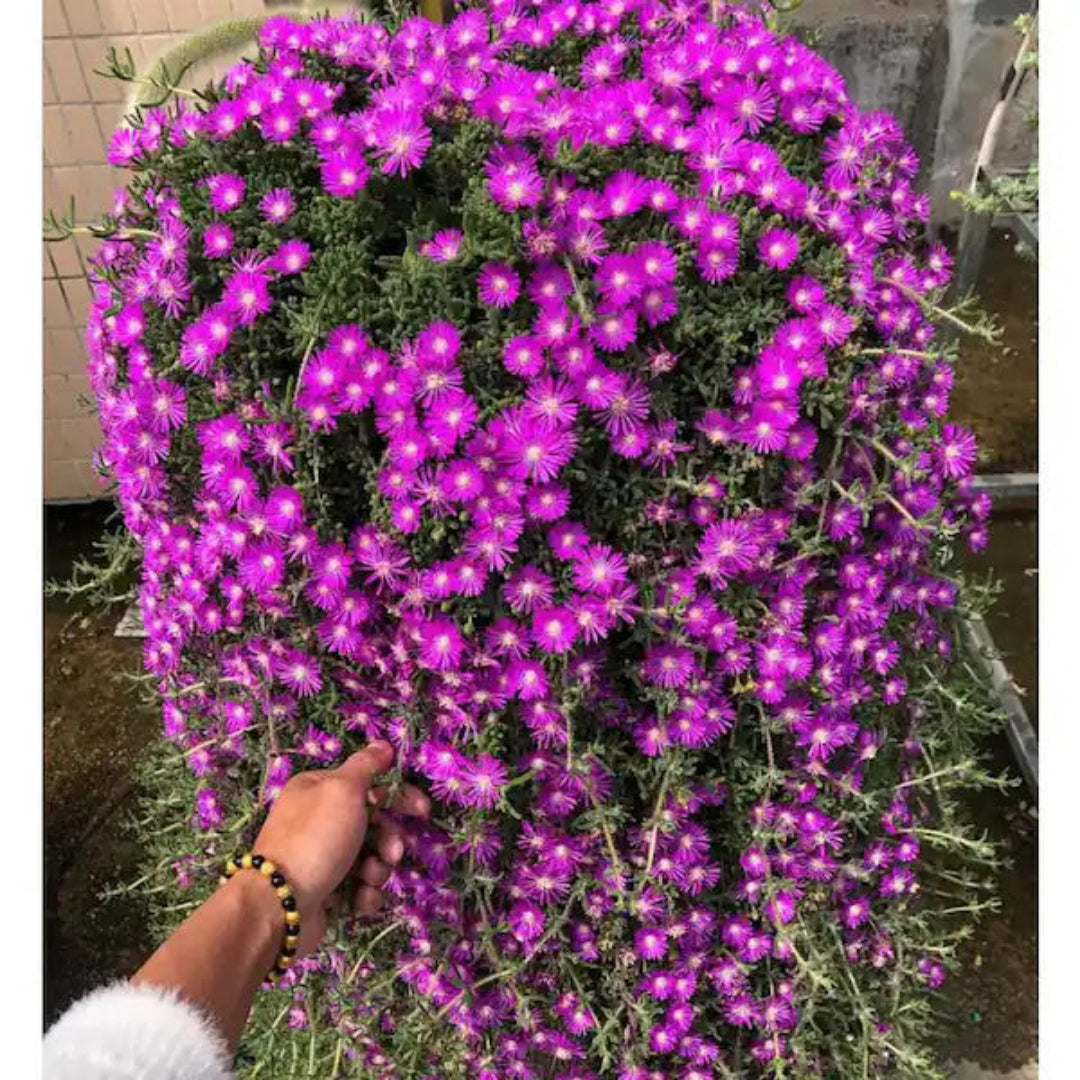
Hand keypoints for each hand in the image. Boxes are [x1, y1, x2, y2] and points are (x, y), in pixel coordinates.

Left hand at [251, 741, 428, 953]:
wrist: (281, 904)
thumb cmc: (316, 838)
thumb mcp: (343, 790)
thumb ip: (366, 766)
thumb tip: (383, 745)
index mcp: (318, 789)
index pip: (368, 784)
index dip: (398, 796)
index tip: (422, 811)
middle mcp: (318, 819)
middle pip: (372, 823)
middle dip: (388, 839)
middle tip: (392, 853)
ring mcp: (322, 856)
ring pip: (370, 856)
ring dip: (378, 868)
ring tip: (369, 878)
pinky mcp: (326, 889)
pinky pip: (360, 886)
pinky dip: (365, 892)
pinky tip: (360, 898)